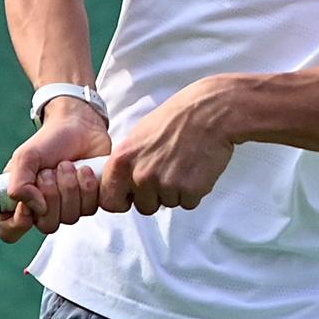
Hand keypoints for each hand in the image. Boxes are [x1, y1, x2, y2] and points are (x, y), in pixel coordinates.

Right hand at [0, 100, 110, 243]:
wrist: (79, 126)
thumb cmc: (48, 142)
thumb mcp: (25, 157)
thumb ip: (19, 185)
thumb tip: (37, 209)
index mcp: (20, 201)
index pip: (10, 231)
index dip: (19, 223)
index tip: (28, 203)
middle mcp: (43, 209)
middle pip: (46, 226)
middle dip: (51, 194)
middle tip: (50, 171)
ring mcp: (68, 207)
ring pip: (70, 217)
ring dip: (69, 186)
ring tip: (67, 165)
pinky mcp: (90, 202)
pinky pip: (91, 208)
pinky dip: (87, 186)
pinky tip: (84, 170)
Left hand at [98, 77, 233, 214]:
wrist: (209, 112)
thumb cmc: (176, 118)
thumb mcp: (138, 136)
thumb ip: (128, 163)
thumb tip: (124, 183)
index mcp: (122, 160)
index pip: (109, 200)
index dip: (122, 200)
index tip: (131, 197)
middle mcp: (140, 175)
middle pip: (144, 206)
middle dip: (156, 195)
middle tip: (168, 171)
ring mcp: (165, 184)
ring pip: (168, 204)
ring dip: (176, 191)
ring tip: (183, 164)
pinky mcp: (189, 190)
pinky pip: (188, 203)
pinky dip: (194, 191)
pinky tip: (195, 169)